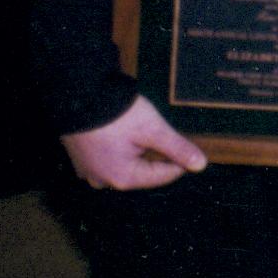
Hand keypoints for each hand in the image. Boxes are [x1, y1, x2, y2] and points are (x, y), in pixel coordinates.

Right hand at [61, 95, 206, 190]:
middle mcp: (104, 181)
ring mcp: (89, 171)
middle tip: (161, 133)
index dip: (180, 160)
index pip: (163, 176)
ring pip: (124, 166)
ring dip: (136, 152)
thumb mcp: (152, 129)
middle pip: (143, 172)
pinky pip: (107, 159)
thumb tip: (200, 165)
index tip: (188, 144)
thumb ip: (177, 148)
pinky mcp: (81, 159)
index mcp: (123, 178)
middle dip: (155, 155)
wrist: (77, 96)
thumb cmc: (116, 115)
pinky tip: (122, 133)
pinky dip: (119, 149)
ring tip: (141, 132)